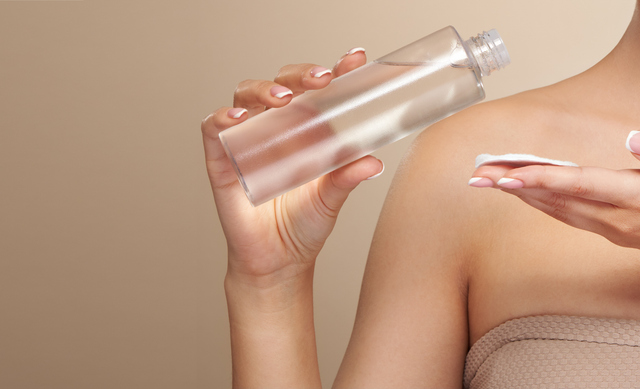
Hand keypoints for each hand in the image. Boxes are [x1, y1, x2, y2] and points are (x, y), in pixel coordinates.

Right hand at [201, 48, 382, 285]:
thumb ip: (348, 177)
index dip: (335, 72)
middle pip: (281, 84)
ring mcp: (247, 141)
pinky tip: (237, 120)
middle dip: (300, 75)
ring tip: (283, 99)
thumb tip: (372, 161)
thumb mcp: (331, 199)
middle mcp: (276, 129)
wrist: (278, 263)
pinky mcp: (222, 160)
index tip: (354, 61)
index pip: (318, 92)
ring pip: (246, 97)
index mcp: (306, 130)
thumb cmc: (304, 226)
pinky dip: (222, 119)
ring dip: (263, 90)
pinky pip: (213, 130)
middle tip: (321, 79)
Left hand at [469, 130, 639, 271]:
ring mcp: (614, 229)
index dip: (541, 177)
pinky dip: (543, 205)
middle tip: (478, 175)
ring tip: (491, 181)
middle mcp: (619, 218)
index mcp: (639, 198)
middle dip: (515, 187)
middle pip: (557, 200)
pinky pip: (569, 217)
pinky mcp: (615, 232)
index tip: (508, 173)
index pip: (579, 185)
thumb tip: (635, 139)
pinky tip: (528, 195)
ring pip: (558, 211)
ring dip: (523, 196)